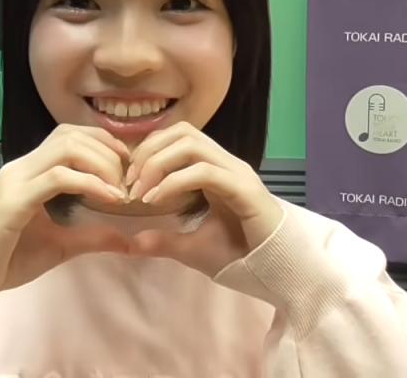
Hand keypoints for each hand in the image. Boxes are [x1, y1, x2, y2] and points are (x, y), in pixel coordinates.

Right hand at [0, 125, 128, 298]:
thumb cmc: (6, 262)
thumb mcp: (59, 246)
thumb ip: (90, 237)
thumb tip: (125, 239)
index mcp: (28, 171)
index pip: (67, 135)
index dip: (102, 143)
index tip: (126, 167)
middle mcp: (20, 168)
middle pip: (71, 135)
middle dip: (108, 151)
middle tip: (128, 179)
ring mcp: (15, 181)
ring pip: (66, 148)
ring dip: (102, 164)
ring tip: (119, 190)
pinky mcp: (14, 201)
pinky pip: (58, 177)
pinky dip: (90, 183)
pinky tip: (109, 199)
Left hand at [125, 122, 283, 276]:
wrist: (277, 274)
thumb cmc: (241, 258)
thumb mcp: (192, 249)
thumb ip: (164, 241)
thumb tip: (132, 242)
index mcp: (216, 170)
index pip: (179, 137)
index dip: (149, 151)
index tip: (129, 181)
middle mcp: (227, 164)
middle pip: (183, 132)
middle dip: (149, 152)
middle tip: (130, 183)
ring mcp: (237, 174)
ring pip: (192, 144)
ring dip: (158, 163)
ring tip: (142, 192)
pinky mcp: (244, 190)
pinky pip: (204, 172)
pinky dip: (175, 182)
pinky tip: (157, 200)